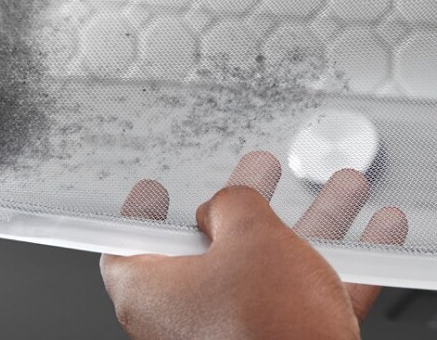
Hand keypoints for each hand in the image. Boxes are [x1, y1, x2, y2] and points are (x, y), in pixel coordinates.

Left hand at [100, 152, 407, 339]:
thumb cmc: (269, 326)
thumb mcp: (249, 237)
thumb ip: (232, 205)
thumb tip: (228, 204)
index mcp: (148, 290)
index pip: (130, 242)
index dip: (144, 212)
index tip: (153, 191)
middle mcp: (181, 319)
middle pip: (210, 248)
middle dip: (249, 206)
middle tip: (260, 175)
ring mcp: (229, 338)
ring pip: (266, 271)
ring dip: (309, 227)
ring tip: (338, 192)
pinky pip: (301, 302)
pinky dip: (334, 270)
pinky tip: (369, 241)